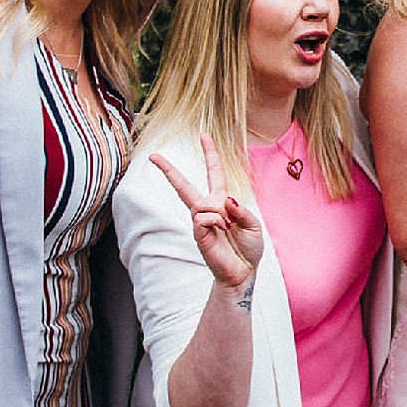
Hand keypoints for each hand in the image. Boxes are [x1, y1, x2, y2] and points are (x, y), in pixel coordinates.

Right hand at [151, 134, 264, 291]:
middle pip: (184, 185)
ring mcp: (200, 221)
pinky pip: (203, 218)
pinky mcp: (197, 233)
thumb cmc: (248, 248)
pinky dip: (216, 222)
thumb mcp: (253, 225)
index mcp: (222, 201)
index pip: (214, 173)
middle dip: (168, 170)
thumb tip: (224, 201)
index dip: (210, 154)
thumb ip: (241, 210)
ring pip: (202, 203)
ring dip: (220, 213)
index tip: (203, 135)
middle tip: (152, 155)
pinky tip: (222, 231)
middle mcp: (208, 209)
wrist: (243, 271)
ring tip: (228, 227)